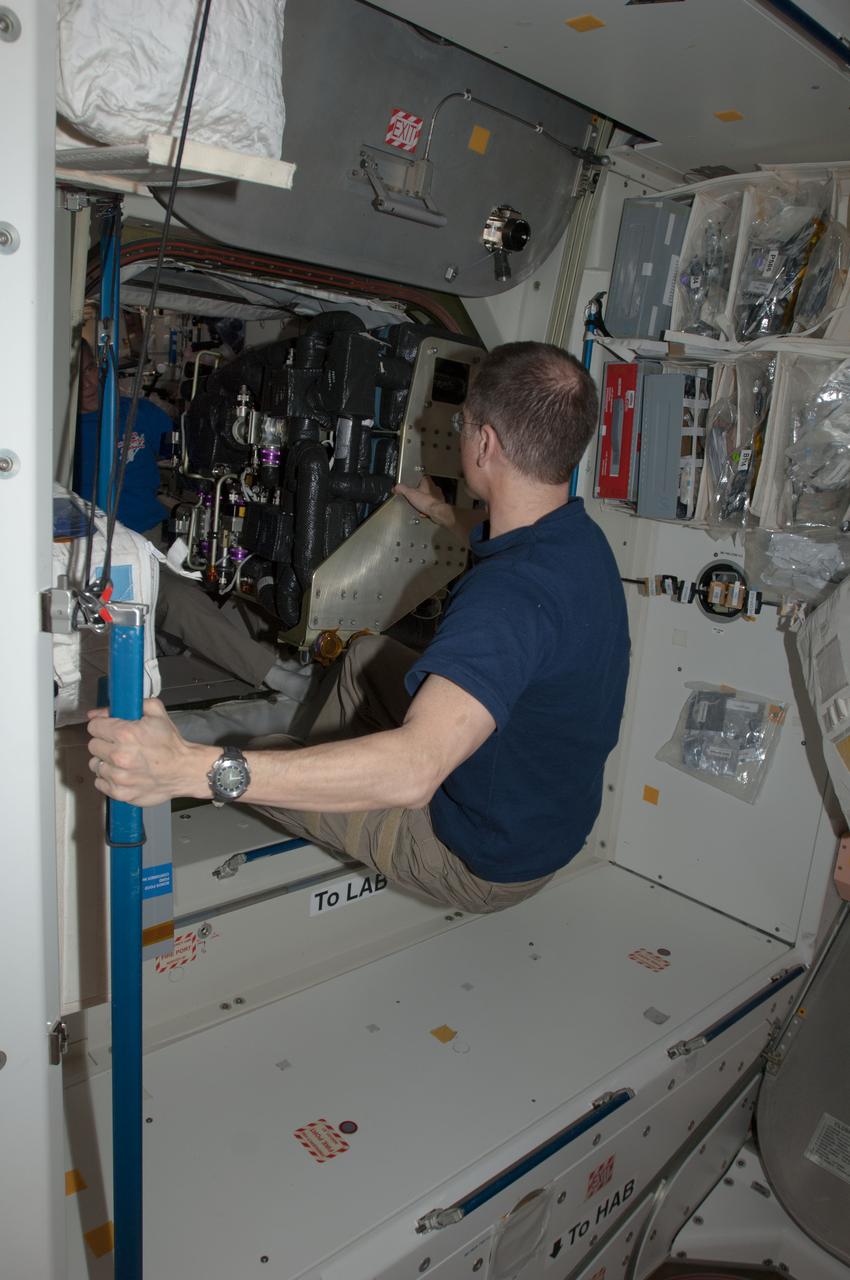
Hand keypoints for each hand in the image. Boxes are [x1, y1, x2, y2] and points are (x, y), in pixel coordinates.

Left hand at [87, 698, 207, 805]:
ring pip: (95, 765)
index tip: (110, 730)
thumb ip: (129, 704)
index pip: (93, 727)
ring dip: (106, 762)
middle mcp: (119, 756)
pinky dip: (108, 778)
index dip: (102, 726)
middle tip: (120, 745)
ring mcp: (118, 777)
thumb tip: (99, 712)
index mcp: (125, 734)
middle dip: (105, 743)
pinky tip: (123, 773)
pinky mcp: (120, 793)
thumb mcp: (156, 712)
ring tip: (122, 761)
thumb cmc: (171, 745)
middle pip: (93, 746)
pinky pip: (100, 783)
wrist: (184, 770)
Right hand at [394, 476, 451, 527]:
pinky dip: (427, 508)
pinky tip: (423, 512)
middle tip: (414, 496)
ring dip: (423, 501)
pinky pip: (431, 505)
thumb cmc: (427, 501)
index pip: (423, 477)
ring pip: (429, 497)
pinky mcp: (439, 505)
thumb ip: (402, 489)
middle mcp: (434, 488)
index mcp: (428, 482)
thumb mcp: (410, 493)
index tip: (413, 482)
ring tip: (418, 505)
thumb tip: (396, 487)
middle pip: (425, 488)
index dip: (417, 480)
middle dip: (419, 492)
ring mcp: (438, 496)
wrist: (436, 512)